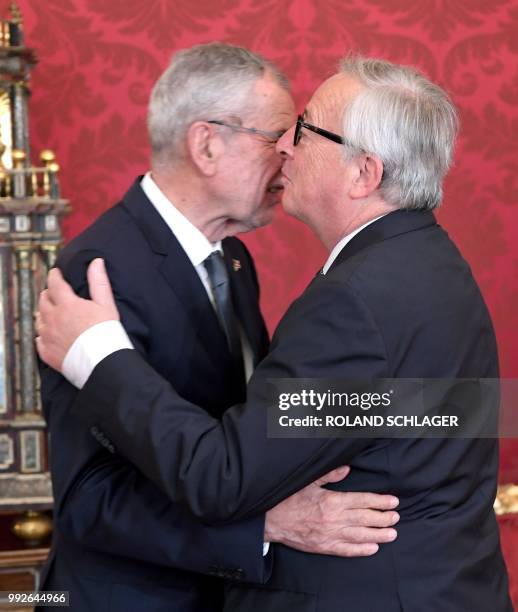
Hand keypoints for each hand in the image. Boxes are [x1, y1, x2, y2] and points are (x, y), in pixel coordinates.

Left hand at [35, 258, 118, 371]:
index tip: (55, 272)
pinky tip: (49, 334)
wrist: (102, 362)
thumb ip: (99, 282)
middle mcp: (53, 319)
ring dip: (44, 312)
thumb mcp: (106, 304)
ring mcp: (47, 336)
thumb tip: (97, 262)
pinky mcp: (47, 352)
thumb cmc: (106, 333)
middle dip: (48, 294)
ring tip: (52, 312)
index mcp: (67, 305)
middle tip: (54, 292)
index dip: (54, 276)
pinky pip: (39, 339)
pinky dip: (43, 334)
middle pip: (44, 300)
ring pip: (39, 319)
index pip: (55, 284)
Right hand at [264, 466, 398, 556]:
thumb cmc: (290, 499)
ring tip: (392, 534)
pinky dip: (361, 550)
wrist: (273, 520)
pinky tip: (373, 548)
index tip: (393, 501)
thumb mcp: (309, 482)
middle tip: (396, 517)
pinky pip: (347, 550)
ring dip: (378, 535)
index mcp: (332, 500)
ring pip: (360, 535)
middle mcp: (334, 518)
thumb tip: (347, 469)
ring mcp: (330, 534)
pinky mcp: (325, 547)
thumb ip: (330, 475)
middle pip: (365, 518)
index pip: (362, 500)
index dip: (379, 501)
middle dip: (384, 518)